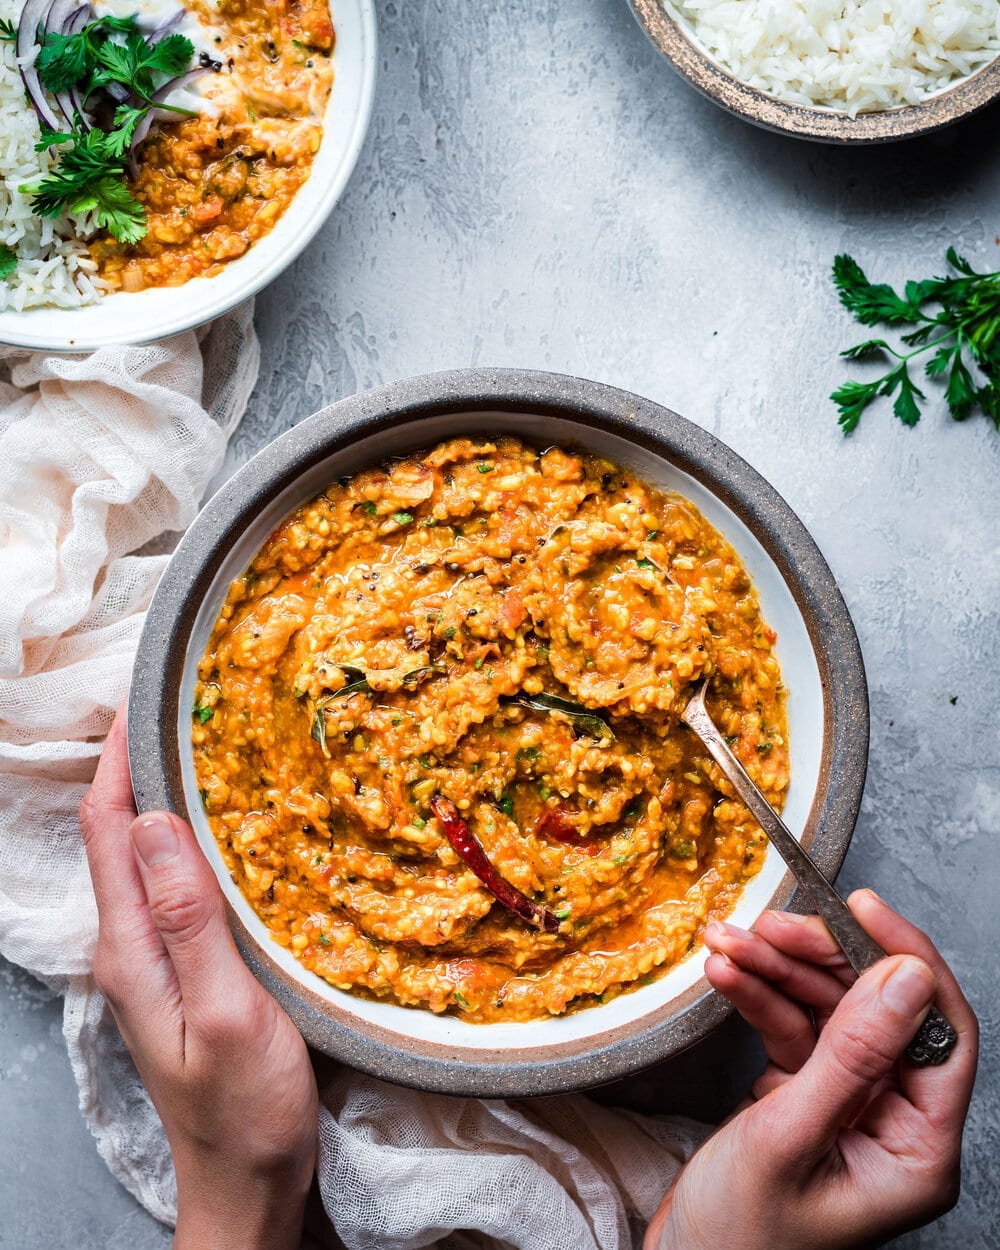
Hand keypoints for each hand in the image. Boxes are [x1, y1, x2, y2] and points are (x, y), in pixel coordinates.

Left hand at [80, 709, 318, 1249]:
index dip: (118, 761)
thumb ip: (187, 919)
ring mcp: (154, 960)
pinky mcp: (182, 969)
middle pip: (120, 836)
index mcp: (130, 948)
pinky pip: (176, 885)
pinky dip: (193, 839)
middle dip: (138, 765)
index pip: (109, 831)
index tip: (143, 699)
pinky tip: (229, 827)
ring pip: (147, 858)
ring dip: (165, 798)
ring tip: (207, 747)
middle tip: (184, 706)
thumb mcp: (226, 1012)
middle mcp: (130, 946)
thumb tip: (155, 823)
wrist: (247, 1183)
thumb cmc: (244, 1109)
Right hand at [645, 891, 977, 1249]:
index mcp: (918, 1150)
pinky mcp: (806, 1095)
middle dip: (820, 959)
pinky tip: (727, 974)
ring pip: (828, 1010)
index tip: (861, 909)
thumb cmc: (740, 1236)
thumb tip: (905, 977)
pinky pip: (792, 1028)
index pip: (940, 1033)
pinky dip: (757, 996)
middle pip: (877, 1010)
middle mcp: (894, 1122)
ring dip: (776, 970)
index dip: (905, 960)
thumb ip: (850, 1054)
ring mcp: (849, 1105)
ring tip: (728, 943)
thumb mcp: (790, 1138)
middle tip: (770, 925)